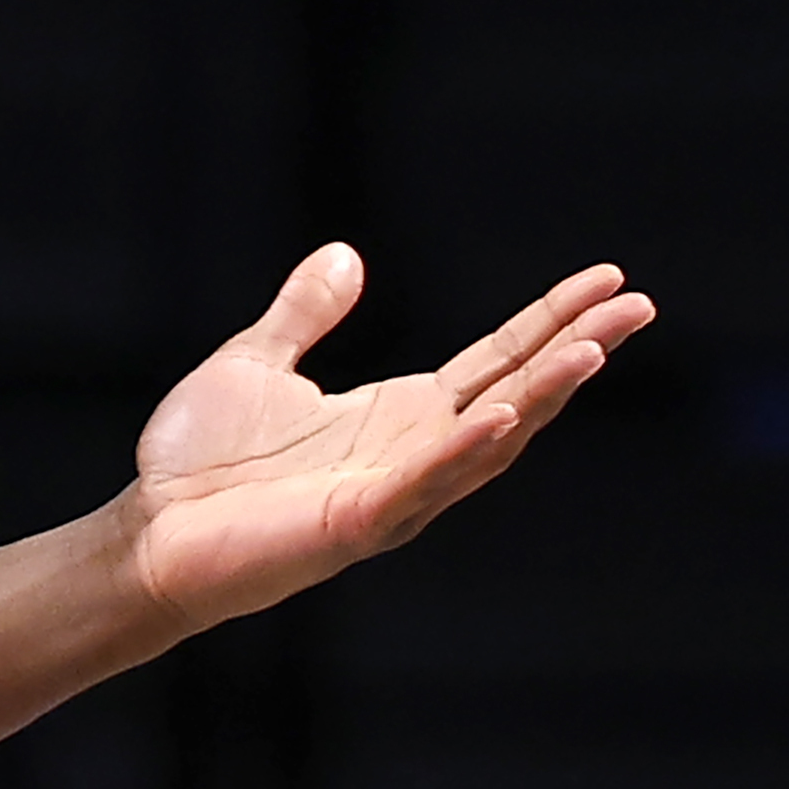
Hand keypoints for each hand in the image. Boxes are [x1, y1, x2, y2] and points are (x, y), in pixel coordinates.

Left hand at [120, 244, 650, 628]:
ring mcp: (392, 493)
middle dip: (577, 352)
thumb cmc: (197, 463)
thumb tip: (343, 254)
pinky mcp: (355, 524)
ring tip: (593, 351)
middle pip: (516, 396)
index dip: (552, 322)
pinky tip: (502, 417)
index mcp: (398, 414)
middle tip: (640, 307)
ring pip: (488, 442)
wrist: (148, 534)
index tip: (610, 281)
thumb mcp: (253, 364)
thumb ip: (303, 314)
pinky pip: (422, 485)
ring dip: (542, 398)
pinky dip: (462, 452)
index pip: (496, 361)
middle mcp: (412, 453)